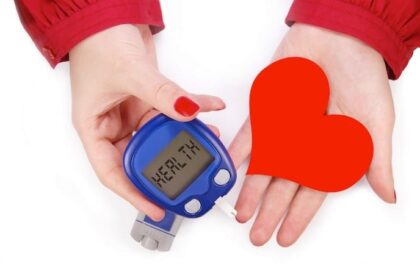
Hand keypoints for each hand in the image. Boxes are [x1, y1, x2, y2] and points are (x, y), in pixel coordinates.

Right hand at [70, 24, 224, 220]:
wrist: (108, 15)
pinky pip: (173, 111)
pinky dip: (192, 109)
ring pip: (161, 136)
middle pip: (139, 158)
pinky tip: (209, 107)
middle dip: (165, 167)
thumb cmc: (97, 42)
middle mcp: (113, 125)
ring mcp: (133, 113)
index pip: (111, 172)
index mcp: (94, 128)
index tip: (154, 207)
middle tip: (188, 178)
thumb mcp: (129, 73)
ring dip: (185, 138)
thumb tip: (187, 112)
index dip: (132, 194)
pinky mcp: (150, 100)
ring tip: (207, 142)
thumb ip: (161, 95)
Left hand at [230, 23, 394, 246]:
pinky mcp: (267, 110)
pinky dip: (240, 150)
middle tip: (257, 235)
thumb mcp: (375, 121)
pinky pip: (251, 134)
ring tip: (242, 212)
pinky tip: (232, 169)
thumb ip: (374, 159)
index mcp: (329, 151)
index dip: (298, 216)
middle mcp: (304, 144)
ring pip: (264, 166)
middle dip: (270, 212)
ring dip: (252, 189)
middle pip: (284, 186)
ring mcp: (284, 128)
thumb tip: (388, 194)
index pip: (312, 193)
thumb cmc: (361, 74)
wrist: (339, 37)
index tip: (284, 236)